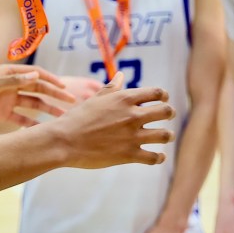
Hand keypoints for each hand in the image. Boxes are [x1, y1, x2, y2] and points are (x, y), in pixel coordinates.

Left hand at [0, 64, 74, 127]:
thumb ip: (14, 82)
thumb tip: (36, 76)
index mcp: (11, 74)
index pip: (37, 75)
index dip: (52, 80)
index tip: (65, 87)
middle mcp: (13, 86)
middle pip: (39, 90)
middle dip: (55, 96)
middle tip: (71, 102)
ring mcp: (10, 100)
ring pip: (33, 105)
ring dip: (47, 111)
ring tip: (61, 118)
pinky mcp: (4, 114)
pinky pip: (21, 119)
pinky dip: (31, 124)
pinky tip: (42, 130)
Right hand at [48, 73, 174, 168]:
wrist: (64, 141)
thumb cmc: (78, 118)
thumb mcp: (96, 98)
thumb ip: (112, 87)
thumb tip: (121, 75)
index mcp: (125, 99)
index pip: (158, 93)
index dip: (164, 96)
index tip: (163, 100)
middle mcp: (133, 115)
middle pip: (166, 111)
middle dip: (169, 113)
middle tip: (168, 116)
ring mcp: (132, 136)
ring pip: (164, 135)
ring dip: (167, 135)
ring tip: (165, 136)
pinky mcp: (128, 155)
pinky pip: (154, 157)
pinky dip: (159, 157)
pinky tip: (158, 156)